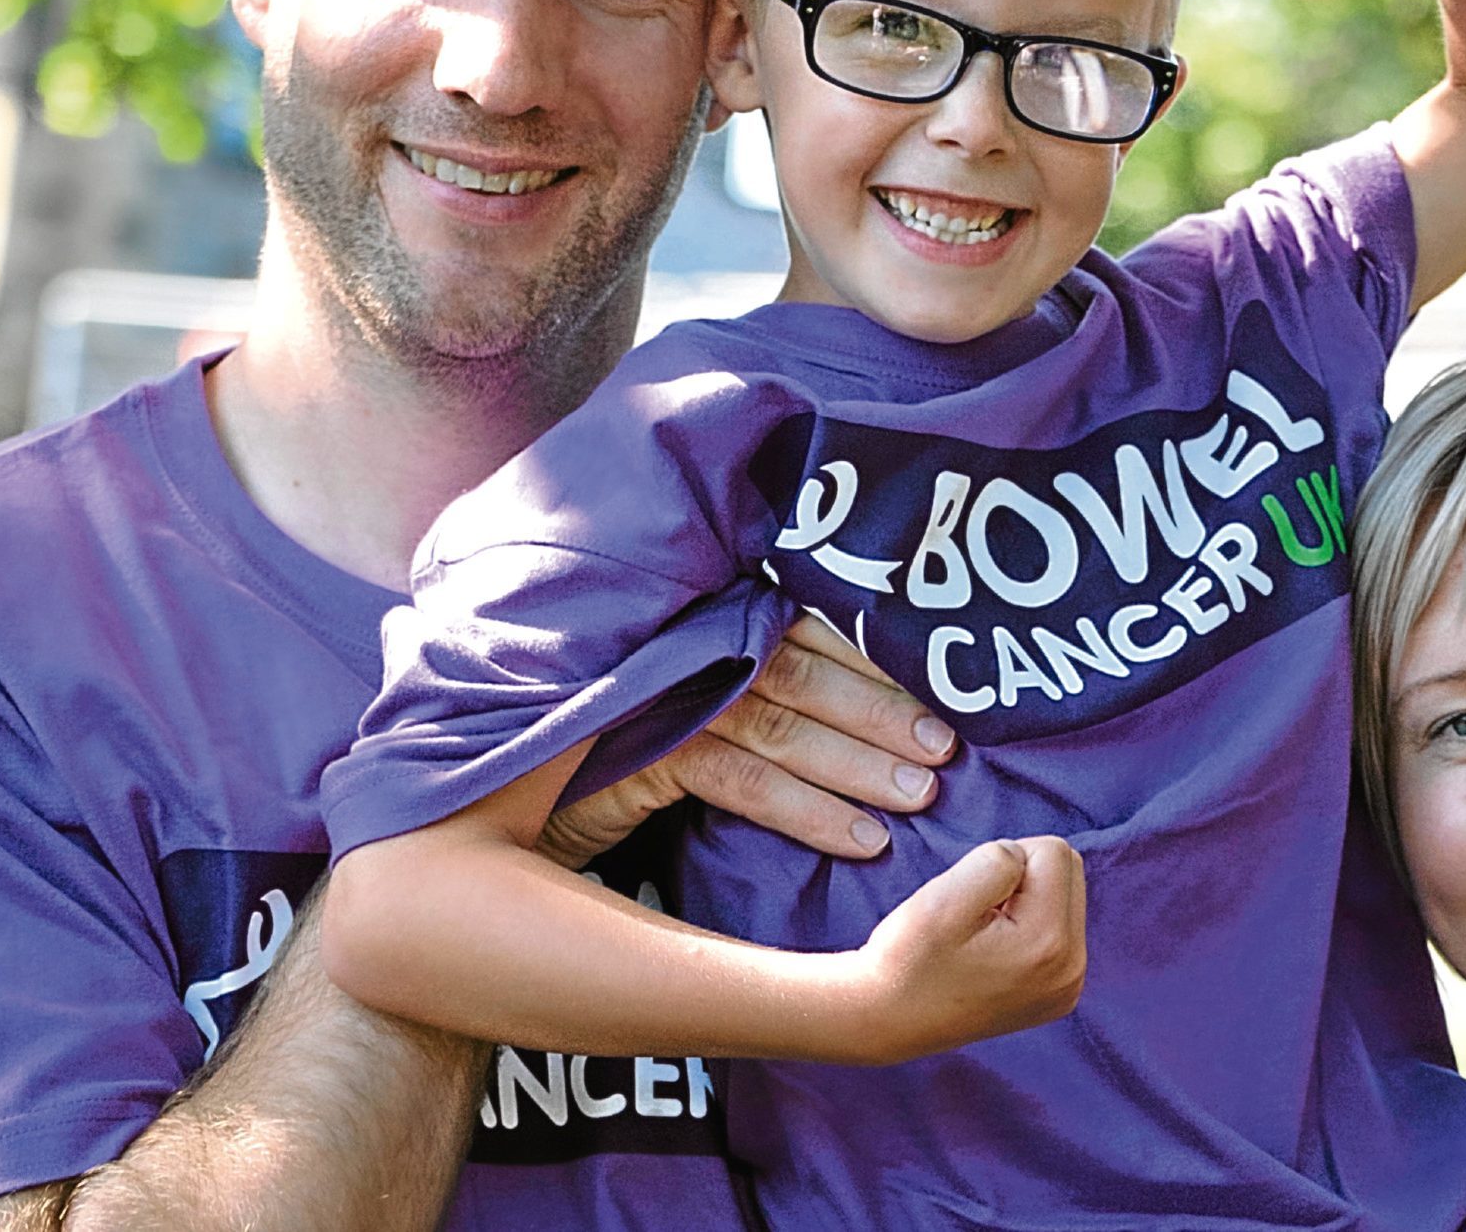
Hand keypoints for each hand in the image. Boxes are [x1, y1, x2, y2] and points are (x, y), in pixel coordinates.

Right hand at [536, 614, 955, 866]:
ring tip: (920, 795)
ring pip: (784, 725)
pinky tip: (860, 838)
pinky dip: (808, 810)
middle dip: (882, 710)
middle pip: (806, 672)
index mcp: (715, 627)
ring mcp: (666, 696)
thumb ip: (762, 701)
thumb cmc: (623, 754)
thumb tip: (866, 722)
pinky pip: (743, 779)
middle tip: (948, 748)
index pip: (809, 631)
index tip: (945, 693)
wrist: (517, 792)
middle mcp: (692, 650)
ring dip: (859, 763)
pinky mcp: (645, 753)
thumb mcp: (697, 714)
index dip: (876, 662)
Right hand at [841, 836, 1086, 1065]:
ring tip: (983, 931)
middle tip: (978, 911)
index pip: (1054, 851)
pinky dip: (1028, 923)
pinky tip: (994, 949)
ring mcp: (1068, 986)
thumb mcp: (945, 898)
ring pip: (1064, 896)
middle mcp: (1071, 969)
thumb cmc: (909, 959)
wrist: (888, 1020)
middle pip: (1069, 871)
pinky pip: (1059, 927)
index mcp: (1050, 943)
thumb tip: (1025, 857)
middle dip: (1023, 875)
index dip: (1006, 859)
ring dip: (1026, 898)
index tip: (973, 898)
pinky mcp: (1059, 992)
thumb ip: (997, 861)